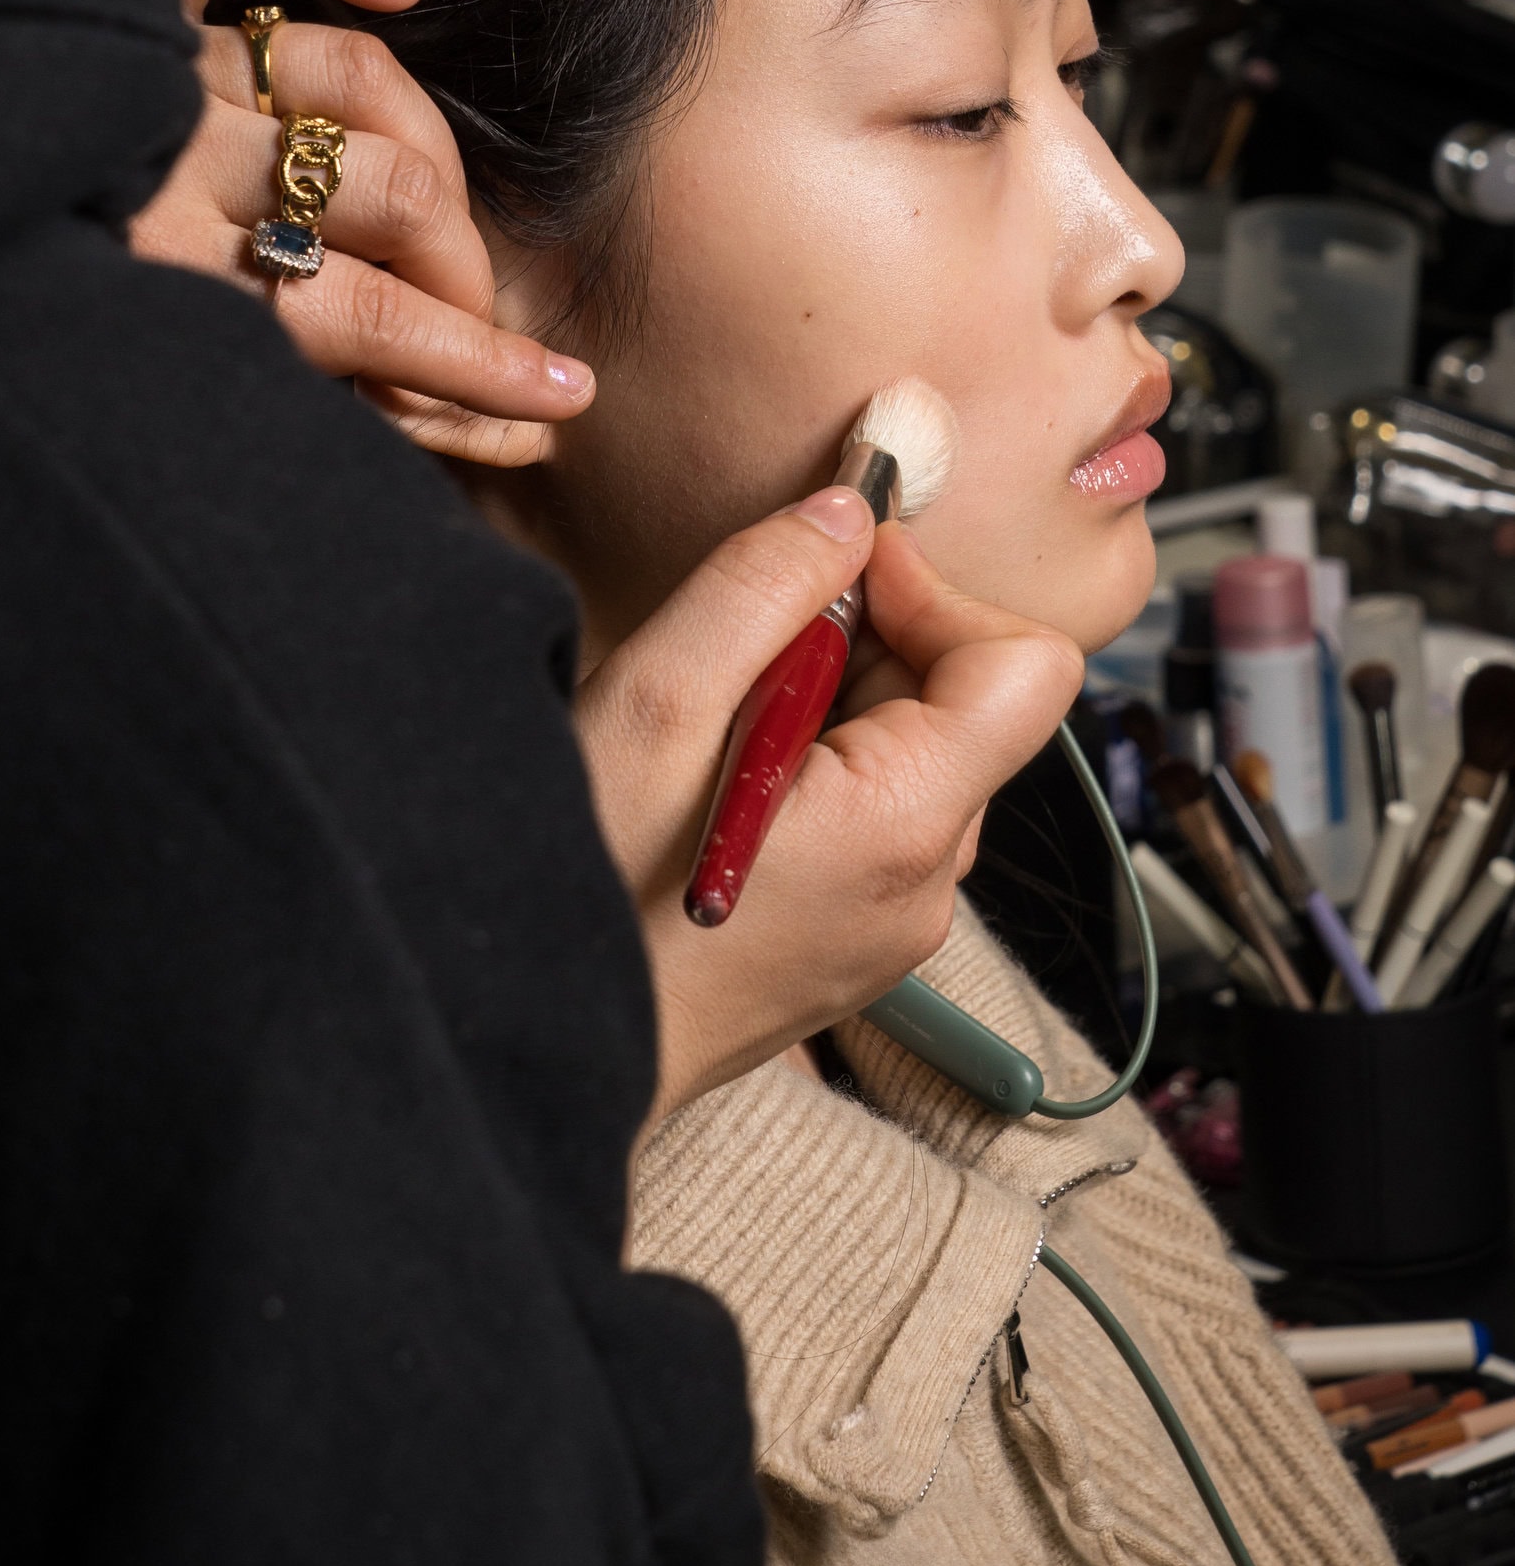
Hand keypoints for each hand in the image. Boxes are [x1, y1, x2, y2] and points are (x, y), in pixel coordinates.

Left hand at [129, 0, 594, 465]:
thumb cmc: (44, 349)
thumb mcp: (186, 412)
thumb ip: (344, 416)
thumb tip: (505, 442)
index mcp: (164, 282)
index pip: (367, 319)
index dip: (481, 366)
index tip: (564, 397)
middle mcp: (162, 162)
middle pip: (384, 192)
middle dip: (466, 268)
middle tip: (486, 319)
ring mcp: (150, 69)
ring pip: (348, 73)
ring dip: (425, 153)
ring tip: (446, 221)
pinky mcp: (117, 0)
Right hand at [575, 495, 1082, 1124]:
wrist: (540, 1052)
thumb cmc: (583, 898)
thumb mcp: (653, 706)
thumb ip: (760, 589)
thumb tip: (847, 513)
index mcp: (904, 823)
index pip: (1025, 665)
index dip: (936, 593)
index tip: (833, 577)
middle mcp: (925, 882)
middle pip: (961, 699)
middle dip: (860, 644)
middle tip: (740, 660)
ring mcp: (894, 919)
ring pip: (910, 748)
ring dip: (826, 702)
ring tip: (716, 732)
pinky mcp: (854, 936)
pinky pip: (872, 807)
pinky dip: (809, 763)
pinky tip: (718, 784)